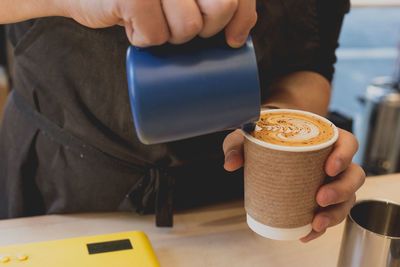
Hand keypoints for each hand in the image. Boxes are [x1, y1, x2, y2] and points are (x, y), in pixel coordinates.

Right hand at [61, 0, 256, 46]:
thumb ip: (212, 2)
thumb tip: (237, 39)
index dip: (241, 17)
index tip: (230, 39)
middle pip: (220, 8)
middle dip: (203, 29)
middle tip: (176, 21)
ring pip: (188, 28)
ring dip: (169, 35)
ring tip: (150, 18)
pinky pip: (156, 36)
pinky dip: (143, 39)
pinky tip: (130, 23)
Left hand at [223, 128, 365, 241]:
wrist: (270, 145)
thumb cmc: (267, 137)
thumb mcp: (251, 136)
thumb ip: (237, 144)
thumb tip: (230, 163)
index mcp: (325, 139)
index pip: (348, 143)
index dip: (344, 156)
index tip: (329, 168)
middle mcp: (334, 161)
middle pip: (354, 175)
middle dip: (342, 190)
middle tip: (320, 198)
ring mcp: (331, 181)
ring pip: (348, 198)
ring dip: (336, 213)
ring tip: (316, 222)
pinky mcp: (322, 198)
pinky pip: (330, 214)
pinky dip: (321, 227)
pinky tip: (307, 233)